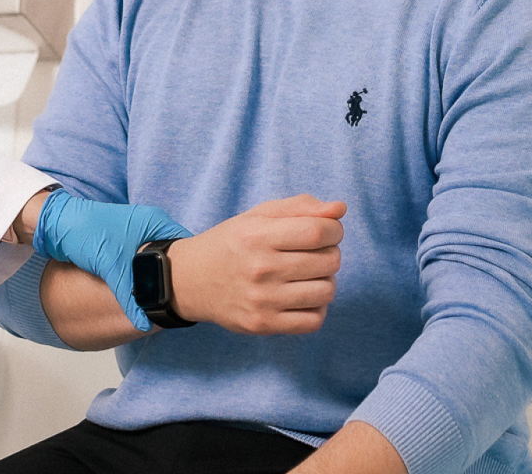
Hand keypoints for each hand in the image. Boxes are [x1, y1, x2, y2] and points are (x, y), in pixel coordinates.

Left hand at [32, 190, 191, 331]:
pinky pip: (140, 266)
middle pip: (170, 257)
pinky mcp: (123, 247)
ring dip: (154, 280)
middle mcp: (149, 227)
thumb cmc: (84, 231)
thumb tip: (144, 322)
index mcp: (155, 222)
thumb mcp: (110, 264)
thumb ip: (129, 294)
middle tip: (176, 301)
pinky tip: (144, 293)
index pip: (184, 247)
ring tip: (161, 300)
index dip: (188, 270)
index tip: (191, 292)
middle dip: (170, 279)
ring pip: (154, 263)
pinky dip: (142, 278)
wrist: (54, 224)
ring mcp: (136, 236)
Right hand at [167, 194, 345, 335]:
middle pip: (328, 261)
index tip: (327, 231)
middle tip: (313, 253)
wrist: (191, 281)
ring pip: (326, 292)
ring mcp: (261, 301)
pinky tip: (302, 297)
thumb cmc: (232, 243)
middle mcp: (259, 269)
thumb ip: (300, 207)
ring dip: (325, 281)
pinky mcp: (263, 325)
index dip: (334, 229)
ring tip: (308, 275)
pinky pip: (314, 321)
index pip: (318, 231)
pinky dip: (316, 308)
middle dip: (330, 253)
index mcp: (257, 235)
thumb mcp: (258, 215)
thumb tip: (340, 209)